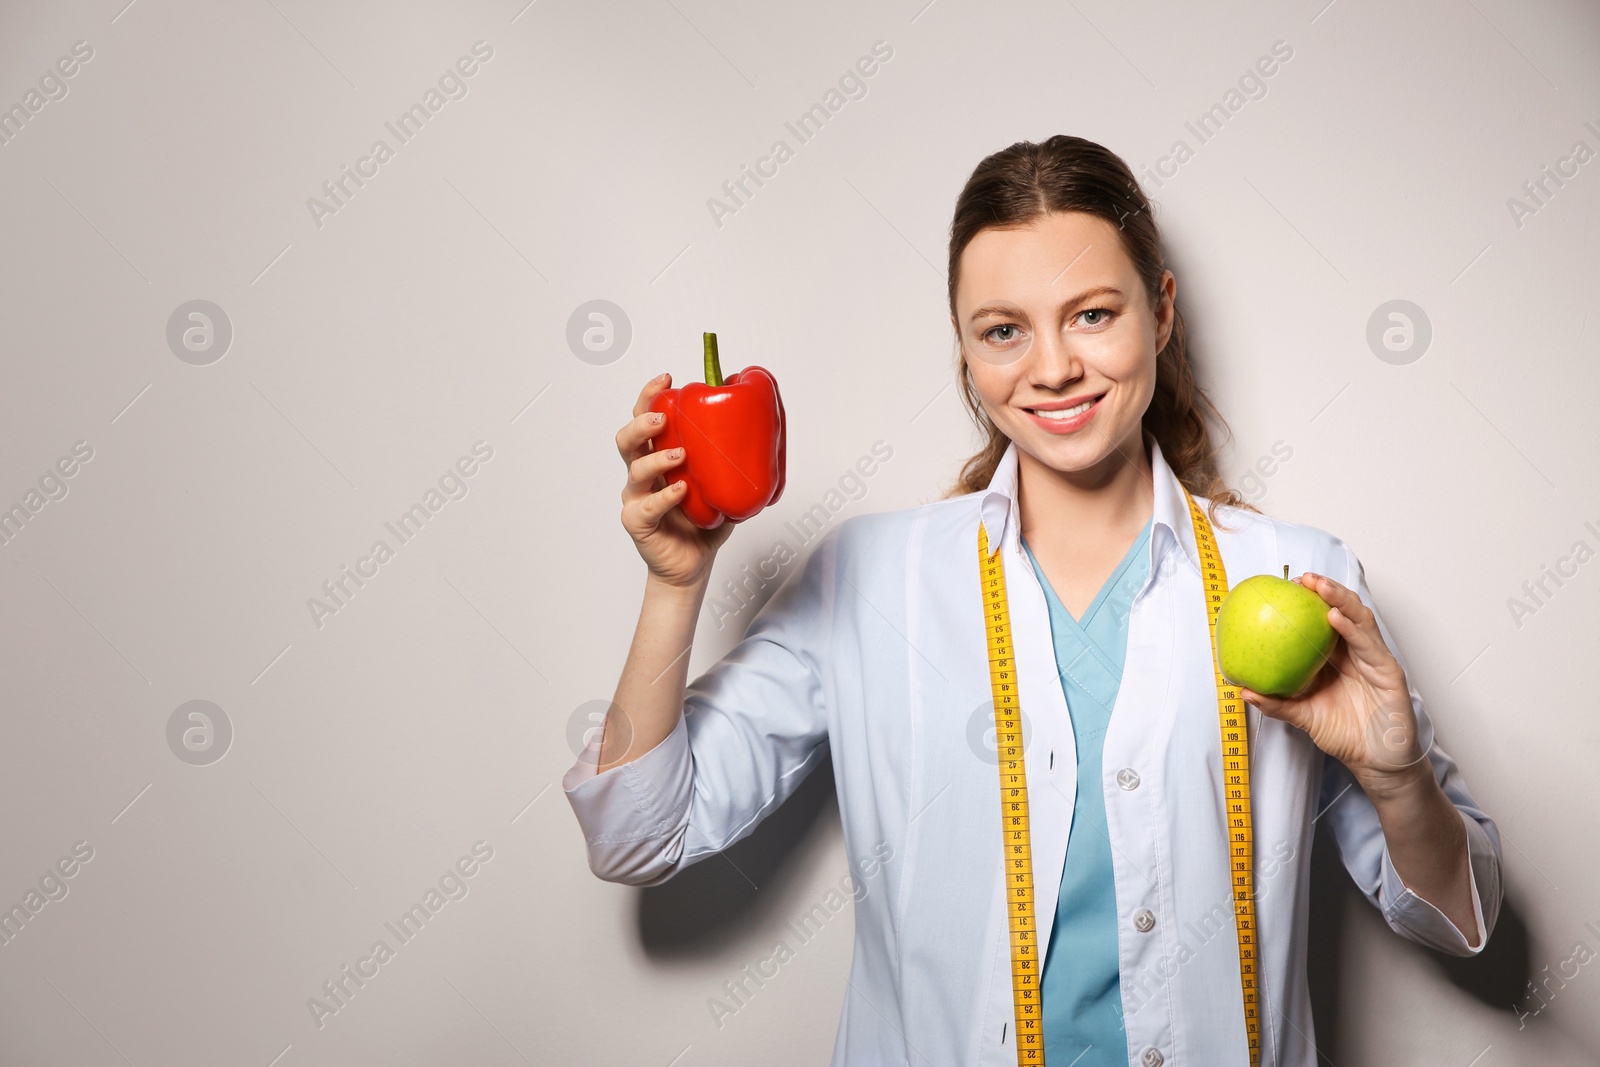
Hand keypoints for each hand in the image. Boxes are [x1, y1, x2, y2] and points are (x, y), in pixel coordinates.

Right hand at [617, 372, 734, 587]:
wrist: (692, 565)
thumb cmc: (705, 522)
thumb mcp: (722, 483)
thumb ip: (732, 457)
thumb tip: (763, 423)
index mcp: (658, 456)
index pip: (645, 418)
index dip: (651, 395)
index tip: (667, 379)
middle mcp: (642, 473)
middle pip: (628, 439)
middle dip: (642, 422)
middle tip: (663, 418)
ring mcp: (637, 497)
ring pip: (634, 469)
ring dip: (656, 457)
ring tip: (680, 455)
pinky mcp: (638, 522)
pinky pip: (647, 506)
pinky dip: (664, 496)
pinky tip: (681, 489)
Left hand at [1239, 573, 1429, 797]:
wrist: (1375, 762)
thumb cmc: (1345, 735)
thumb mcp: (1302, 715)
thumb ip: (1276, 703)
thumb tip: (1242, 690)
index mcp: (1338, 658)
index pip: (1324, 621)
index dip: (1310, 602)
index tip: (1286, 587)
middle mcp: (1357, 653)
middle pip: (1344, 612)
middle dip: (1326, 590)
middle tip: (1302, 579)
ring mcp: (1375, 660)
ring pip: (1360, 620)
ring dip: (1339, 600)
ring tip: (1318, 587)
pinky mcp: (1389, 672)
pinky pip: (1370, 646)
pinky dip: (1353, 629)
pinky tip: (1335, 618)